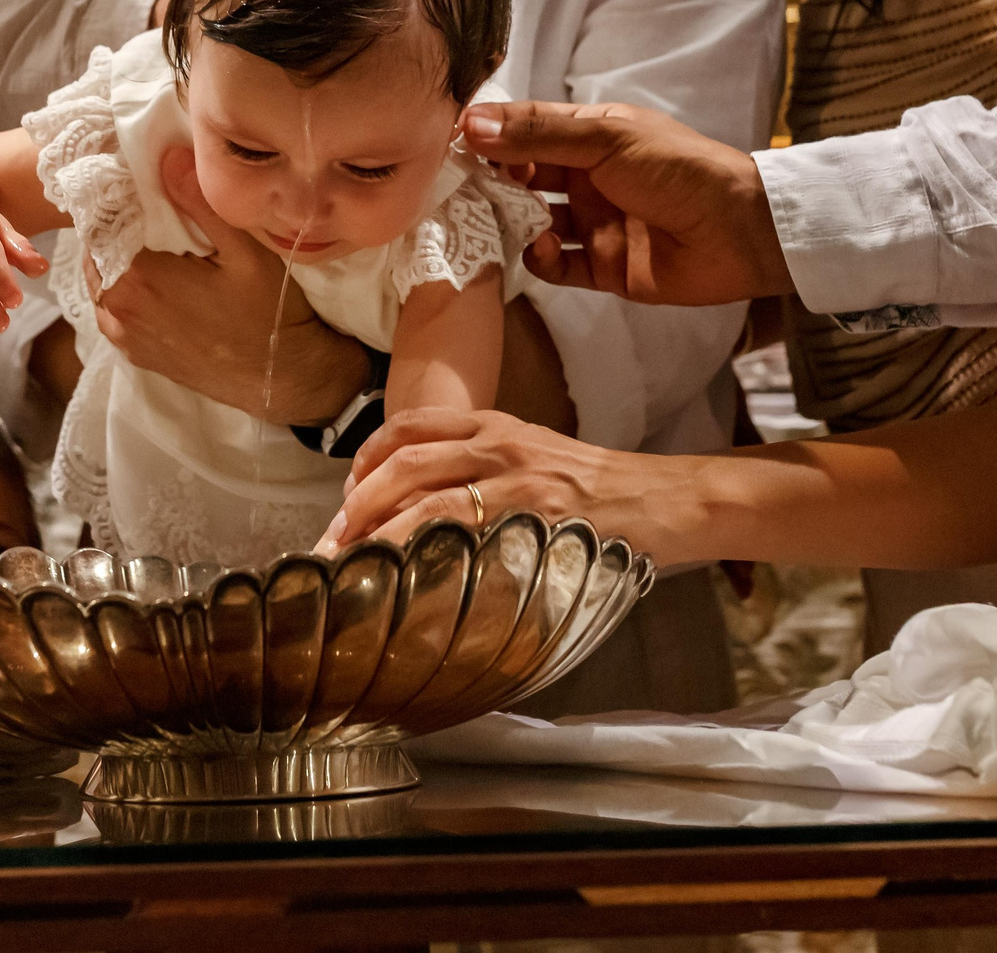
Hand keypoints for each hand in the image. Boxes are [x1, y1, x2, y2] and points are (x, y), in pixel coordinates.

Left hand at [86, 147, 373, 423]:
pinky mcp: (135, 353)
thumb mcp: (244, 250)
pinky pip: (113, 310)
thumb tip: (168, 156)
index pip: (100, 225)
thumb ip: (201, 203)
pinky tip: (156, 277)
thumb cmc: (267, 313)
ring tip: (152, 241)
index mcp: (137, 279)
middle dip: (116, 228)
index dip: (115, 201)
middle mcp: (118, 311)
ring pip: (103, 281)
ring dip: (118, 259)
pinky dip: (124, 288)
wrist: (281, 378)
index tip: (138, 184)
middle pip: (96, 252)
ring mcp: (124, 337)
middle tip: (147, 208)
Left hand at [321, 408, 706, 563]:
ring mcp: (515, 475)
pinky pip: (460, 526)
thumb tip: (423, 512)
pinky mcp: (533, 511)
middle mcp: (498, 440)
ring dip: (374, 531)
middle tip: (331, 545)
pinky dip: (420, 547)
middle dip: (354, 504)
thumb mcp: (535, 460)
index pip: (409, 425)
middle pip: (401, 461)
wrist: (665, 499)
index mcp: (495, 424)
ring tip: (351, 564)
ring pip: (420, 494)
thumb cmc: (600, 491)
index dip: (365, 459)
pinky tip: (403, 572)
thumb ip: (484, 471)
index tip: (344, 497)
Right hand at [462, 102, 788, 304]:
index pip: (526, 131)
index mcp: (589, 136)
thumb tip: (471, 123)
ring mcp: (592, 224)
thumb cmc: (678, 168)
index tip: (448, 145)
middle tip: (459, 190)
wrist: (739, 232)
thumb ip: (540, 134)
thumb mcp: (608, 137)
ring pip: (532, 222)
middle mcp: (586, 178)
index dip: (489, 136)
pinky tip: (538, 249)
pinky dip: (538, 259)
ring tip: (492, 221)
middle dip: (491, 182)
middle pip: (522, 178)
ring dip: (510, 221)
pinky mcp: (601, 268)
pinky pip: (555, 266)